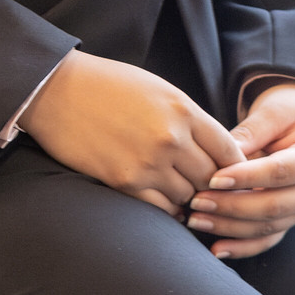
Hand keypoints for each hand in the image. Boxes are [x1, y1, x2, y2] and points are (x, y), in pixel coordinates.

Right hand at [19, 50, 242, 215]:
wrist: (57, 91)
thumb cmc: (109, 85)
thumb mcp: (160, 90)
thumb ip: (190, 119)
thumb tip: (216, 150)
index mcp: (184, 110)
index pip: (230, 151)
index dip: (237, 167)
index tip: (234, 175)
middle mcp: (170, 139)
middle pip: (212, 178)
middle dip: (214, 186)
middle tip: (211, 192)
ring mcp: (147, 163)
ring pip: (188, 197)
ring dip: (188, 198)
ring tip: (185, 196)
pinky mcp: (124, 182)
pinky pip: (161, 208)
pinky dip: (168, 209)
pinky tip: (165, 202)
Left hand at [186, 81, 294, 260]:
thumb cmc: (288, 112)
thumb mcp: (272, 112)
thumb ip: (249, 133)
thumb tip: (220, 158)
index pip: (279, 173)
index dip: (246, 178)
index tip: (213, 179)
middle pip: (273, 207)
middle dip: (232, 207)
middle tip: (196, 201)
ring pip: (267, 228)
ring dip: (229, 228)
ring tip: (195, 220)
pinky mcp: (291, 220)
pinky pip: (267, 240)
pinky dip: (242, 248)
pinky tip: (215, 250)